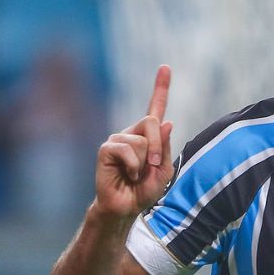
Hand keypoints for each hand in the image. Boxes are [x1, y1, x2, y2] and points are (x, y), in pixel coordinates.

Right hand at [94, 65, 175, 218]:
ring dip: (144, 162)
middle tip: (153, 166)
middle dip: (157, 146)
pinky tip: (126, 175)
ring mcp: (118, 139)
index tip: (165, 67)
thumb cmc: (144, 190)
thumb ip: (165, 147)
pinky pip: (127, 150)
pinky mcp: (106, 148)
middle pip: (152, 122)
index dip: (160, 87)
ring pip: (141, 140)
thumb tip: (167, 122)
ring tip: (135, 175)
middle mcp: (132, 132)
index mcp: (148, 136)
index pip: (155, 107)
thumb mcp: (164, 170)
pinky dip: (132, 166)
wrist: (126, 207)